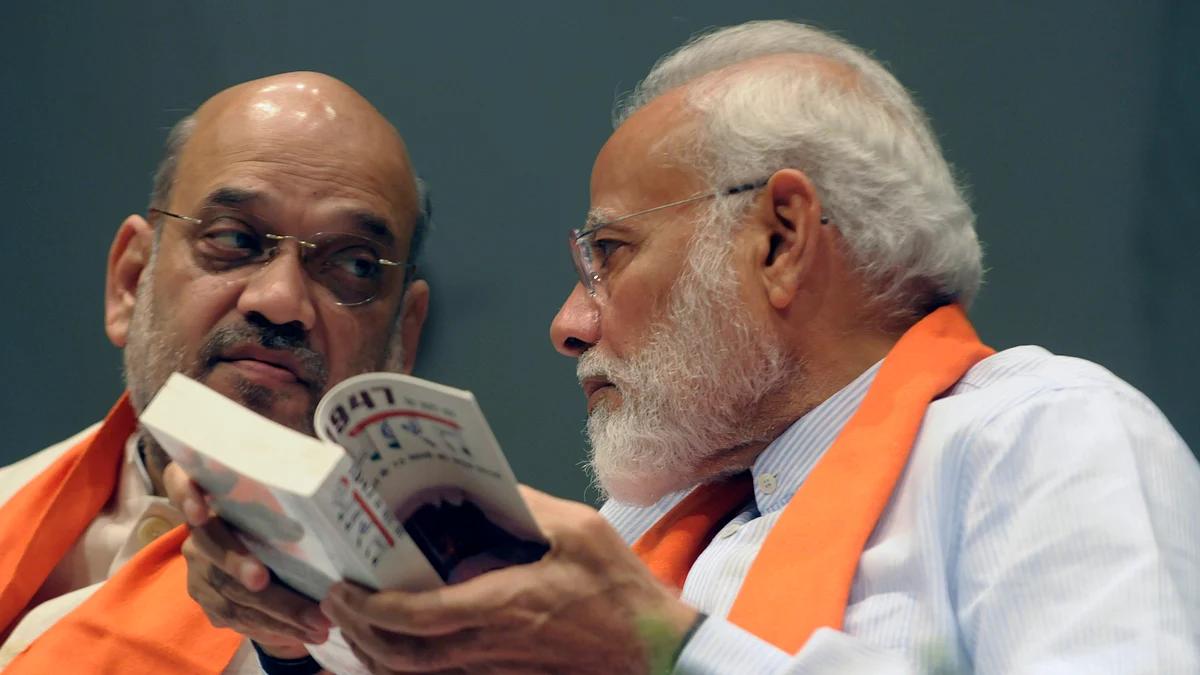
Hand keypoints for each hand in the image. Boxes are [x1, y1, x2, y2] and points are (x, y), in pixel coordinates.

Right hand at [163, 462, 332, 658]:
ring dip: (277, 611)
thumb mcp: (282, 487)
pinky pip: (239, 618)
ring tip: (316, 622)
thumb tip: (322, 467)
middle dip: (239, 566)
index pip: (183, 482)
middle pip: (213, 548)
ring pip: (230, 592)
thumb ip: (290, 475)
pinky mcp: (210, 600)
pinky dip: (275, 627)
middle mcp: (198, 531)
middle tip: (262, 581)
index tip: (199, 511)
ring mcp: (200, 570)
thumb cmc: (283, 506)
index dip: (186, 495)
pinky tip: (305, 632)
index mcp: (210, 491)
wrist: (263, 546)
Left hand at [323, 486, 697, 674]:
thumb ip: (526, 505)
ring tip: (359, 622)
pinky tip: (402, 645)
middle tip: (338, 601)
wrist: (650, 651)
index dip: (371, 607)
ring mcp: (495, 668)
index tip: (344, 586)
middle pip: (401, 656)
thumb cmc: (618, 592)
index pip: (416, 616)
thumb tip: (488, 486)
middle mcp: (488, 645)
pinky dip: (410, 666)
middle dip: (360, 632)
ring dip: (378, 654)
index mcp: (500, 606)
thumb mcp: (578, 530)